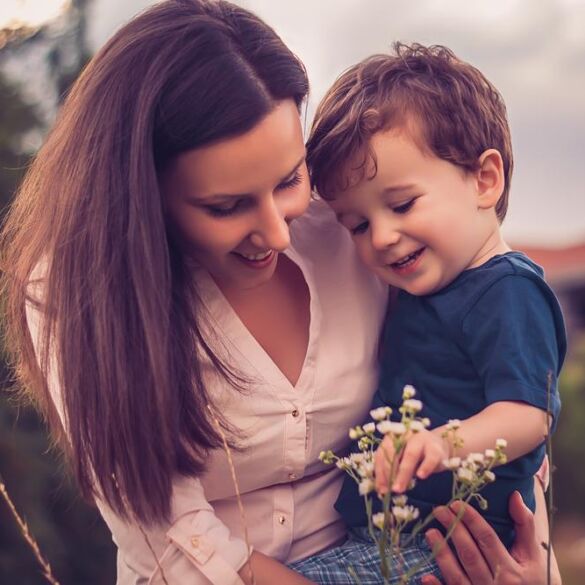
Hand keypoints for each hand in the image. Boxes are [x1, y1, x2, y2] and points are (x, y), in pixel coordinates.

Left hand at [374, 429, 447, 494]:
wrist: (441, 447)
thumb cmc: (416, 455)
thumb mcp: (402, 460)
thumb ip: (392, 471)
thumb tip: (382, 489)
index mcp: (393, 437)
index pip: (382, 453)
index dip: (379, 472)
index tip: (380, 489)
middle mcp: (405, 436)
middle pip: (394, 453)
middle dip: (389, 473)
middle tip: (388, 491)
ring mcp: (421, 440)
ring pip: (410, 455)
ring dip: (403, 474)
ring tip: (399, 488)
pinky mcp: (436, 449)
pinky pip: (430, 459)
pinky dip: (425, 467)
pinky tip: (420, 476)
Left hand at [421, 491, 560, 584]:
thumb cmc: (533, 580)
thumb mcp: (534, 556)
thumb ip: (525, 526)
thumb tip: (514, 495)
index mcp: (512, 571)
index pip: (487, 539)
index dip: (471, 519)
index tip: (456, 503)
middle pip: (469, 554)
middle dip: (453, 530)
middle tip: (438, 510)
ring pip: (457, 576)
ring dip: (442, 554)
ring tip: (430, 532)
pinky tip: (425, 575)